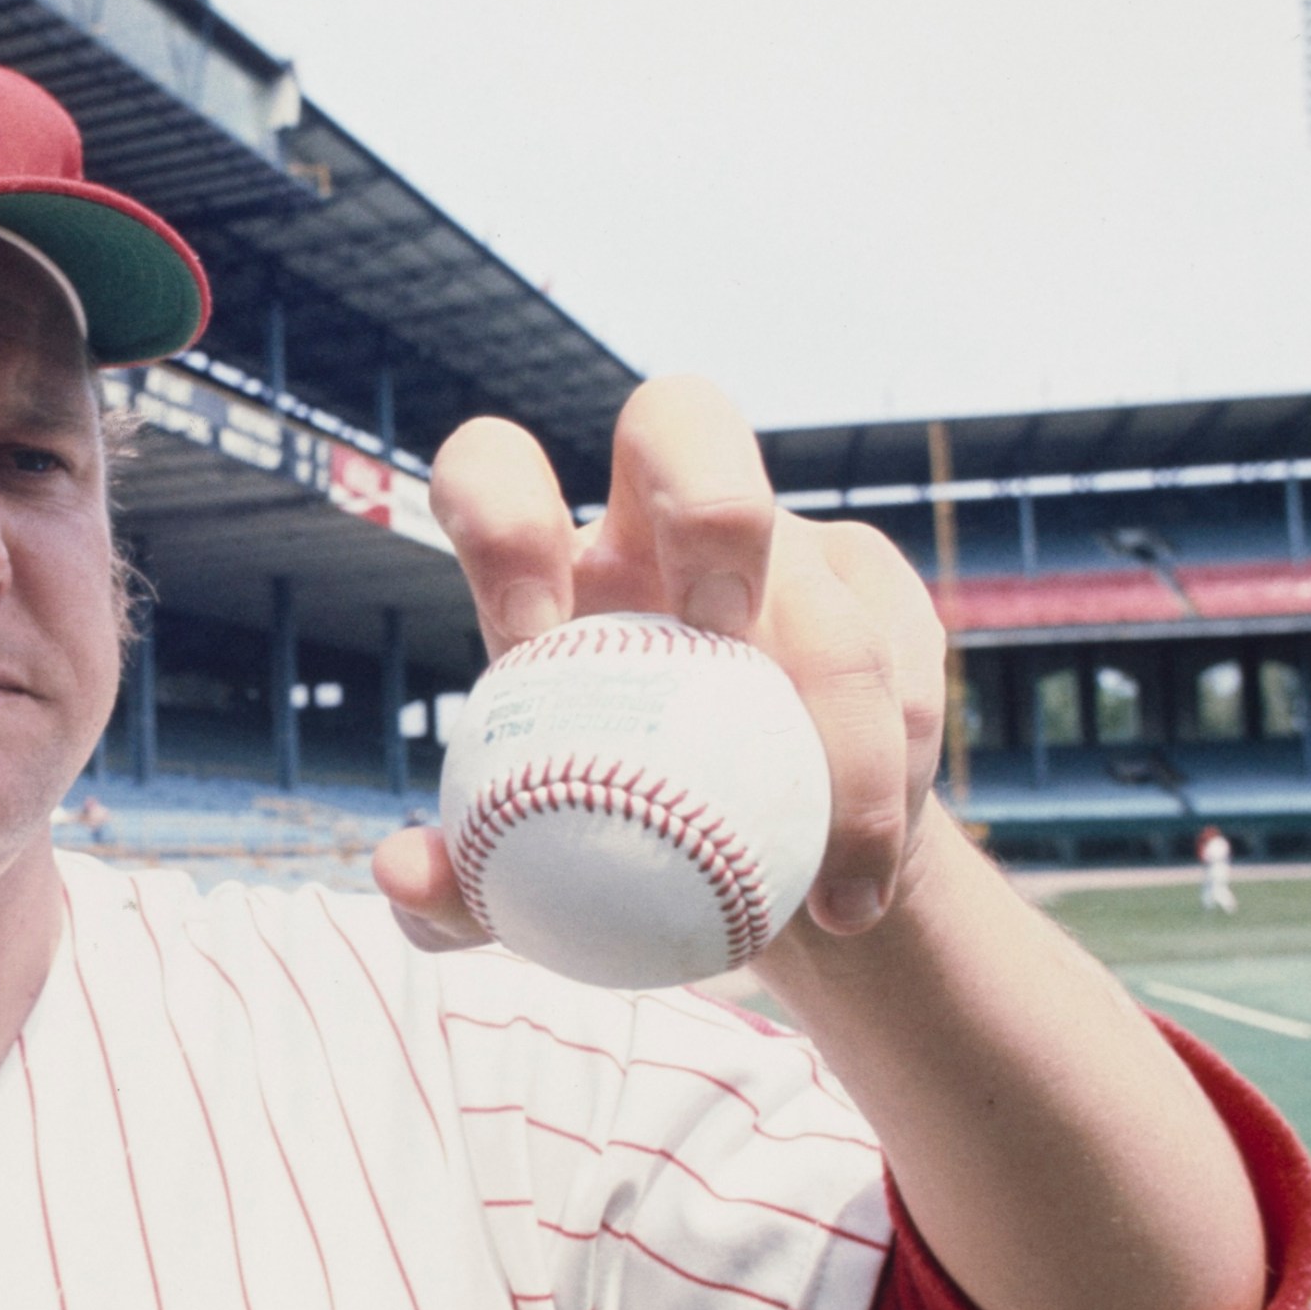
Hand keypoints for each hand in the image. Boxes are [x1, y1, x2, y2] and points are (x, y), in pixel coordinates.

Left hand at [374, 376, 947, 955]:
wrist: (761, 886)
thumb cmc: (610, 864)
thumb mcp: (524, 894)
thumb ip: (455, 892)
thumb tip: (405, 874)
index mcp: (550, 571)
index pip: (495, 470)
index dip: (503, 512)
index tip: (528, 630)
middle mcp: (664, 527)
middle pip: (680, 416)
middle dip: (711, 502)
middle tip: (724, 634)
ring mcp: (787, 545)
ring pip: (825, 596)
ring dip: (843, 748)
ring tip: (830, 889)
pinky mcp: (880, 593)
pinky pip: (905, 667)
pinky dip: (893, 783)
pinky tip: (863, 885)